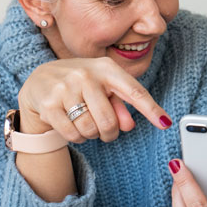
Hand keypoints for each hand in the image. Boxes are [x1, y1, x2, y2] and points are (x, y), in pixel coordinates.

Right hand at [18, 57, 170, 141]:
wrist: (40, 79)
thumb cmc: (81, 85)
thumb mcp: (103, 88)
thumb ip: (119, 105)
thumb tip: (129, 126)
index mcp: (106, 68)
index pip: (134, 91)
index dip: (151, 109)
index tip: (165, 123)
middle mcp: (86, 74)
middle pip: (109, 121)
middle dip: (109, 133)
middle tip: (105, 131)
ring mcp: (65, 88)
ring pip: (90, 130)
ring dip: (91, 135)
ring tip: (85, 123)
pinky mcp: (48, 104)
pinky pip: (72, 134)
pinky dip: (76, 138)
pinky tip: (72, 126)